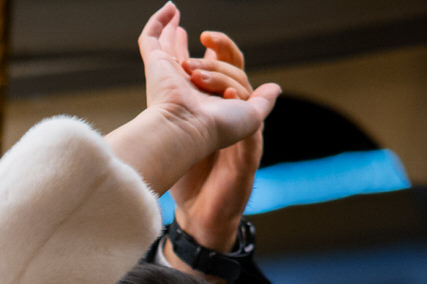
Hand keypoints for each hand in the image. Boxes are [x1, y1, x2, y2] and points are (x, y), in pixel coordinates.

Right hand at [107, 6, 278, 198]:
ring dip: (171, 31)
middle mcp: (185, 86)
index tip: (232, 93)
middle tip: (204, 38)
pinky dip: (158, 21)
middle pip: (192, 60)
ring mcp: (166, 73)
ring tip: (175, 14)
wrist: (186, 128)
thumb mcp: (251, 115)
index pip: (220, 74)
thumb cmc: (216, 127)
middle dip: (199, 49)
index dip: (228, 72)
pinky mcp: (155, 63)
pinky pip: (150, 37)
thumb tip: (275, 87)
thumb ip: (263, 101)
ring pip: (169, 47)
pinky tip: (170, 7)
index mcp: (206, 98)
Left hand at [169, 30, 263, 251]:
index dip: (216, 47)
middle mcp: (235, 115)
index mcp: (218, 108)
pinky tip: (231, 95)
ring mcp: (245, 132)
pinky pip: (256, 119)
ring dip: (221, 77)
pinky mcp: (250, 151)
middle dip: (222, 54)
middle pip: (238, 70)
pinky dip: (244, 104)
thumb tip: (162, 64)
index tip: (199, 34)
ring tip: (196, 75)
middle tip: (201, 46)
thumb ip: (173, 100)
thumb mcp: (174, 134)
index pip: (222, 67)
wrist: (199, 213)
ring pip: (245, 88)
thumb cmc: (187, 175)